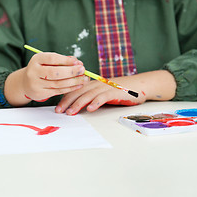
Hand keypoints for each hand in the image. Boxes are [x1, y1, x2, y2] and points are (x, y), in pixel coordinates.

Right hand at [4, 52, 89, 105]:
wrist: (26, 82)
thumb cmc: (41, 69)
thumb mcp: (48, 61)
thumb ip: (61, 60)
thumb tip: (77, 62)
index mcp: (36, 59)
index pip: (52, 59)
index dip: (66, 61)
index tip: (78, 62)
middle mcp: (34, 71)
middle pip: (55, 72)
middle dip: (71, 72)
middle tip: (83, 70)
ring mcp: (35, 83)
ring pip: (58, 83)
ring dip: (73, 81)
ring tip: (84, 79)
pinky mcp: (40, 93)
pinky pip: (57, 91)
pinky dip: (69, 88)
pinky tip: (78, 85)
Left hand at [55, 70, 176, 114]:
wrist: (139, 85)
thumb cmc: (119, 91)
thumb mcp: (102, 92)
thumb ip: (91, 97)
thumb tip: (77, 106)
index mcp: (92, 84)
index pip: (74, 90)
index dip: (64, 98)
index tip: (57, 108)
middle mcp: (96, 84)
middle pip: (78, 92)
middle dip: (67, 102)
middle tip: (58, 111)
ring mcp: (105, 87)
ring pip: (88, 95)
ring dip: (78, 104)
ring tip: (70, 112)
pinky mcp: (114, 92)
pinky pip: (103, 97)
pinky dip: (96, 103)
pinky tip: (90, 109)